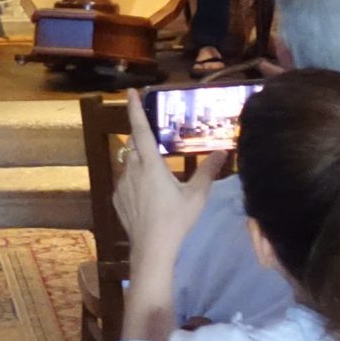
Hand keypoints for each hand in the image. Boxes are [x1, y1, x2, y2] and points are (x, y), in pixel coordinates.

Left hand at [114, 90, 221, 264]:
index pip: (141, 129)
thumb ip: (208, 171)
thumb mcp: (197, 195)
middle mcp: (132, 170)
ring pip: (128, 163)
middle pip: (133, 145)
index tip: (130, 92)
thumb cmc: (176, 220)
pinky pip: (124, 181)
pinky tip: (147, 195)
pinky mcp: (116, 198)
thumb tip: (223, 151)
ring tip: (155, 174)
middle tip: (154, 138)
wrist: (152, 249)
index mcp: (151, 165)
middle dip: (141, 137)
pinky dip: (133, 180)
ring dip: (138, 161)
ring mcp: (121, 185)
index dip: (135, 109)